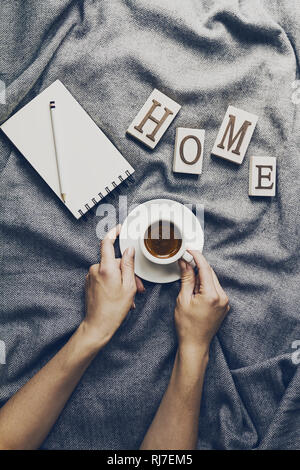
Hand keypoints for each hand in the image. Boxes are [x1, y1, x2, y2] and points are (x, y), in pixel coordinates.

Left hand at [82, 225, 143, 346]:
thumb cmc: (114, 309)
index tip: (119, 228)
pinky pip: (104, 278)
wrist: (98, 325)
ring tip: (128, 296)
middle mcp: (95, 269)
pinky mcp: (89, 283)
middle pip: (114, 262)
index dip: (113, 233)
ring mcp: (91, 276)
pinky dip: (113, 284)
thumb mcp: (128, 286)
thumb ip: (129, 266)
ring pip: (110, 271)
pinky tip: (119, 296)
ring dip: (121, 280)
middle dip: (127, 271)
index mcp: (106, 268)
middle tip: (137, 286)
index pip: (107, 243)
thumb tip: (129, 251)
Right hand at [175, 251, 228, 355]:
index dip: (197, 256)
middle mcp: (222, 297)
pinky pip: (215, 289)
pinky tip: (196, 291)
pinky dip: (206, 285)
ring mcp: (225, 302)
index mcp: (212, 295)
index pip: (205, 268)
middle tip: (185, 263)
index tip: (190, 250)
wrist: (195, 344)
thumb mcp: (183, 299)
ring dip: (201, 277)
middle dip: (198, 267)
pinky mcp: (224, 306)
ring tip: (189, 283)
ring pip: (213, 280)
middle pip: (210, 273)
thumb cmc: (187, 326)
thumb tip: (185, 263)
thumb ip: (187, 279)